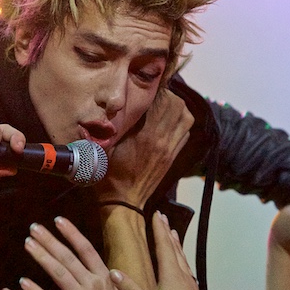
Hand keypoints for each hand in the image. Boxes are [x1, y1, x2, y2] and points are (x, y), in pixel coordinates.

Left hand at [19, 217, 160, 289]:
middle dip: (49, 240)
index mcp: (106, 277)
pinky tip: (23, 282)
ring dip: (41, 256)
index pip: (86, 249)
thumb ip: (109, 280)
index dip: (71, 233)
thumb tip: (100, 268)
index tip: (58, 220)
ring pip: (58, 273)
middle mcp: (93, 285)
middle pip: (67, 257)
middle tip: (34, 227)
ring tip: (28, 244)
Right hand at [95, 89, 191, 207]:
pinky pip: (186, 133)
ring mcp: (170, 149)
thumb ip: (105, 129)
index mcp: (145, 136)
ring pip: (186, 118)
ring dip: (178, 108)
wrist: (123, 202)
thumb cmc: (108, 175)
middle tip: (155, 96)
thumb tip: (107, 108)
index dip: (156, 91)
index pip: (161, 102)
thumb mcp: (102, 149)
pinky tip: (168, 123)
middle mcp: (162, 140)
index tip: (145, 88)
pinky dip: (181, 123)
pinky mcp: (173, 157)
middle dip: (168, 96)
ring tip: (164, 106)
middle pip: (178, 106)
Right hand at [110, 212, 231, 289]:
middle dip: (167, 232)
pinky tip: (180, 264)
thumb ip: (129, 289)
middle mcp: (182, 275)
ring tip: (173, 233)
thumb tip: (113, 272)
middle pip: (174, 248)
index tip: (157, 214)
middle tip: (163, 217)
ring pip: (181, 257)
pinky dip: (180, 258)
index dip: (159, 229)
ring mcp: (189, 284)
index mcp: (171, 274)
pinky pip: (185, 267)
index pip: (163, 245)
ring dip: (175, 243)